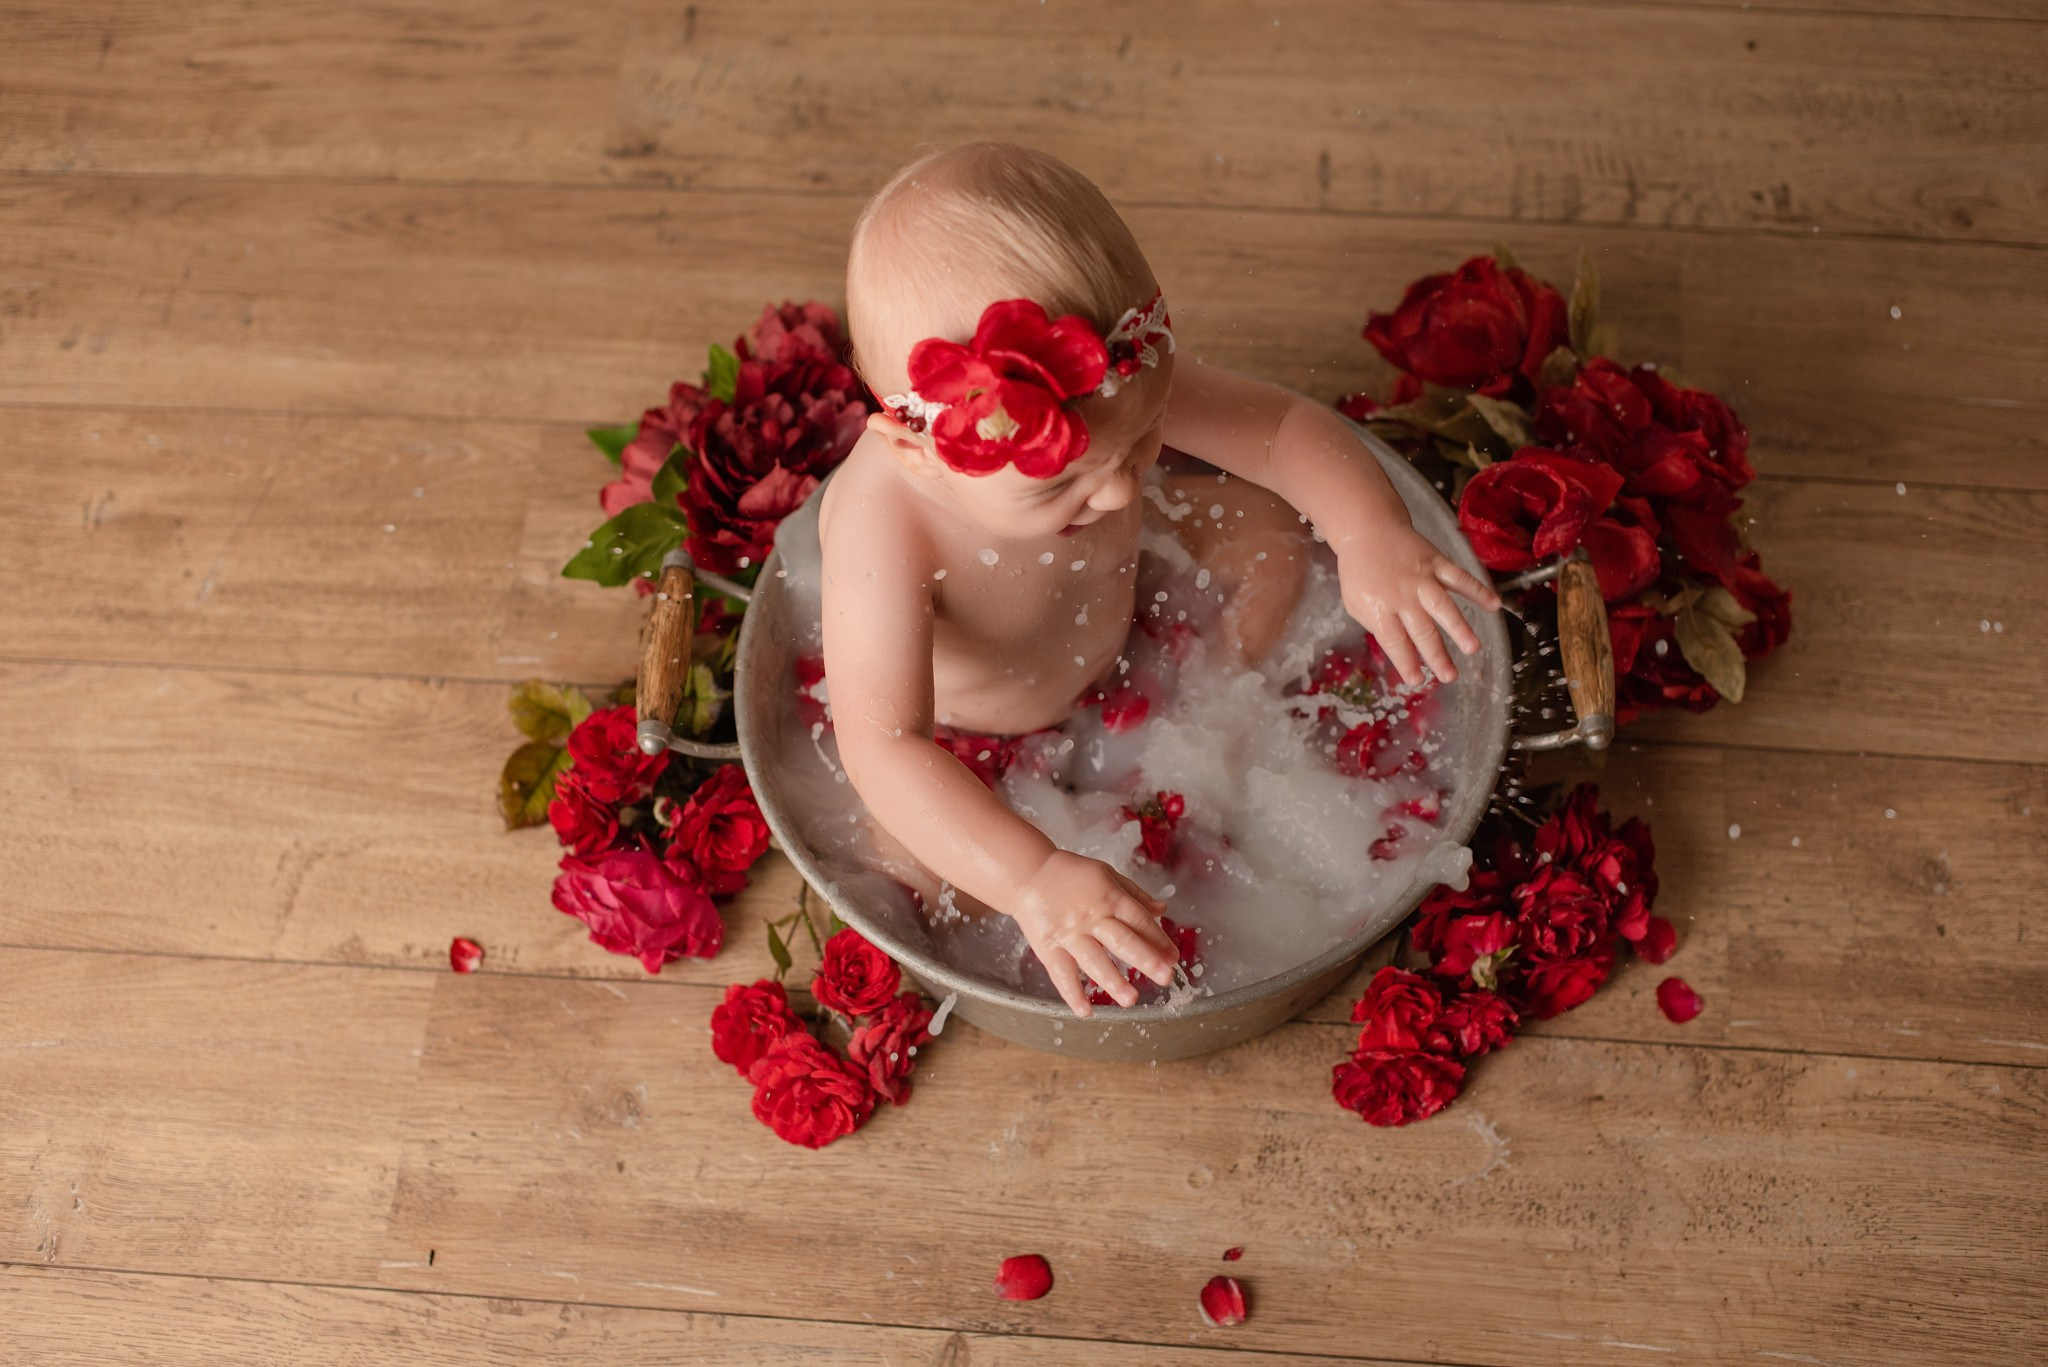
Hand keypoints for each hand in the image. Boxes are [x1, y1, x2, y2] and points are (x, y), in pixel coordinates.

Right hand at [1007, 849, 1180, 1016]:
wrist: (1027, 874)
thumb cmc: (1070, 874)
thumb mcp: (1107, 875)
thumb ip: (1135, 895)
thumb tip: (1162, 910)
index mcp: (1109, 897)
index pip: (1139, 920)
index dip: (1158, 939)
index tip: (1173, 958)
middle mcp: (1091, 917)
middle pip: (1121, 940)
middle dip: (1145, 959)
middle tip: (1164, 977)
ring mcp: (1069, 934)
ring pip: (1093, 960)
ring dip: (1113, 981)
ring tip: (1131, 999)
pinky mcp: (1049, 947)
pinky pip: (1061, 973)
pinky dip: (1072, 993)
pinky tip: (1085, 1010)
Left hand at [1332, 523, 1501, 685]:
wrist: (1368, 529)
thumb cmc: (1361, 571)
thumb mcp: (1355, 603)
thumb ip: (1376, 625)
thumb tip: (1400, 649)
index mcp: (1379, 607)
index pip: (1394, 641)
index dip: (1406, 662)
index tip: (1417, 680)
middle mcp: (1402, 594)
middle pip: (1422, 629)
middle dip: (1436, 655)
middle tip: (1449, 676)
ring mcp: (1422, 577)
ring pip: (1444, 605)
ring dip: (1460, 628)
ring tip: (1472, 648)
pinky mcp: (1437, 562)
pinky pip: (1460, 577)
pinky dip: (1478, 590)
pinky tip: (1494, 605)